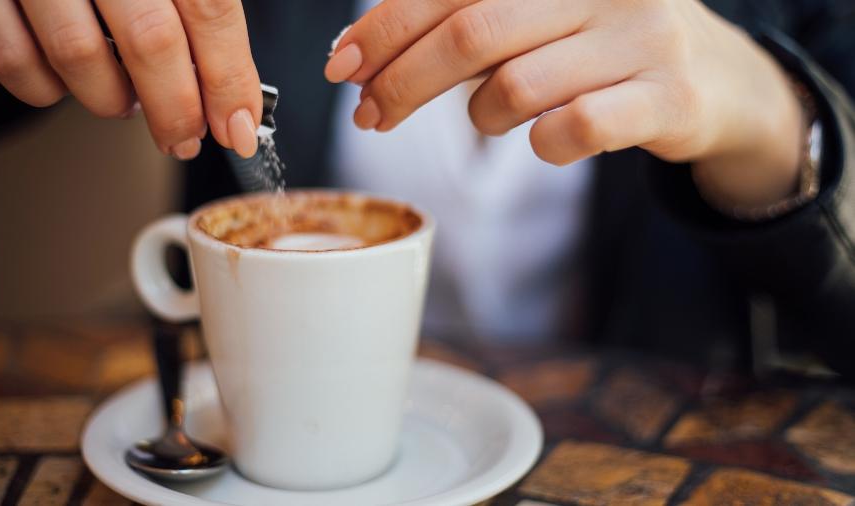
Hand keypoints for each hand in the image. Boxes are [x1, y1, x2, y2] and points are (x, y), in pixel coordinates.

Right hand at [0, 0, 261, 158]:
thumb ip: (200, 7)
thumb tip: (233, 92)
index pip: (210, 9)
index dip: (229, 79)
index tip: (239, 128)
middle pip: (151, 40)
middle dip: (176, 110)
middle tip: (184, 137)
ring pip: (79, 55)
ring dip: (111, 100)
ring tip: (126, 101)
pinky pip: (11, 57)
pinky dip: (44, 88)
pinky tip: (66, 81)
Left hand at [326, 0, 803, 209]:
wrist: (711, 80)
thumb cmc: (597, 44)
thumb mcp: (538, 13)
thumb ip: (463, 20)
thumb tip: (360, 53)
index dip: (388, 25)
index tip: (343, 65)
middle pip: (473, 32)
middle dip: (404, 81)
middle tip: (372, 113)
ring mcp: (643, 36)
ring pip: (515, 86)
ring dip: (482, 114)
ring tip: (492, 114)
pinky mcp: (666, 96)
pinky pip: (573, 129)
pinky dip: (541, 144)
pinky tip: (546, 138)